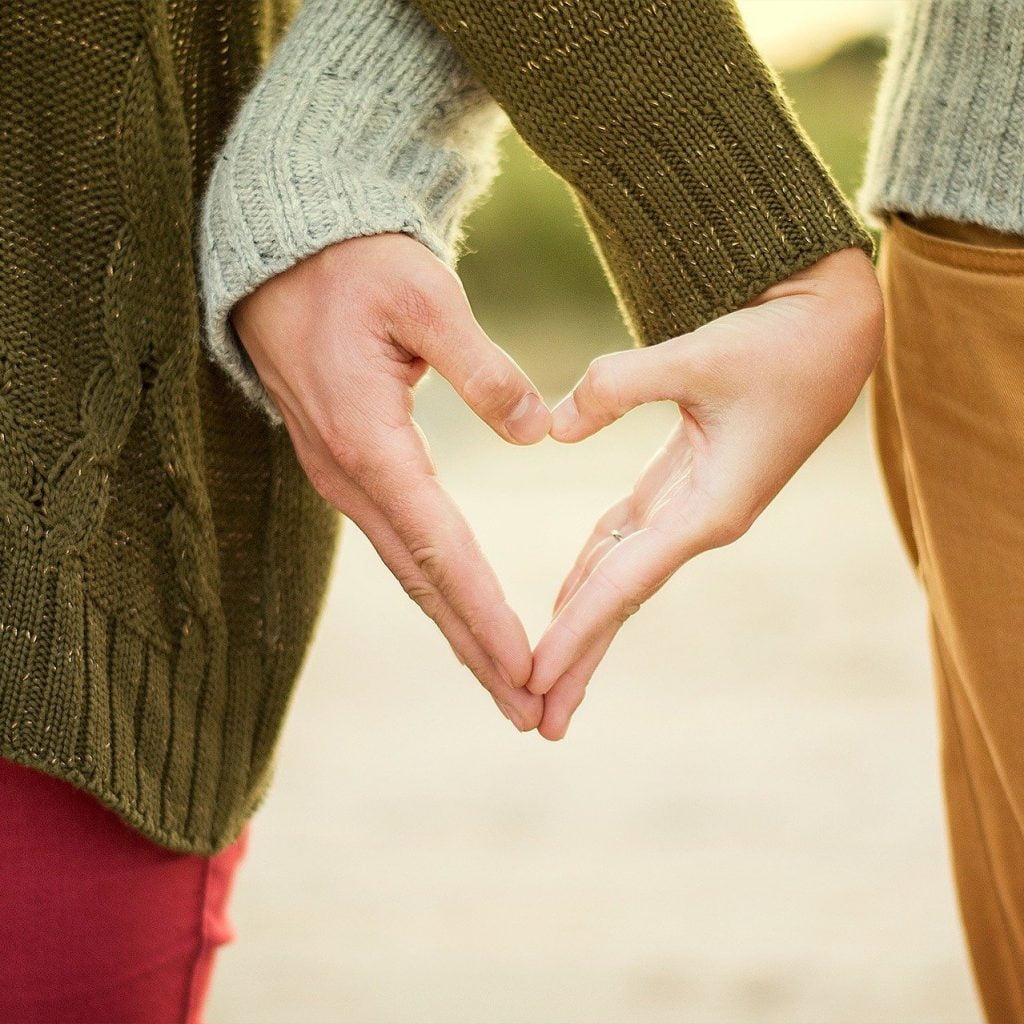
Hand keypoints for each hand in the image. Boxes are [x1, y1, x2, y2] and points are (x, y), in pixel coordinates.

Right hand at [231, 233, 550, 730]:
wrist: (283, 256)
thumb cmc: (354, 267)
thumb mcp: (424, 298)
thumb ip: (483, 368)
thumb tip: (537, 433)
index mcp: (370, 442)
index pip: (440, 548)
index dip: (485, 612)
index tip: (528, 667)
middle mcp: (350, 476)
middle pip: (423, 583)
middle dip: (476, 651)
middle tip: (529, 710)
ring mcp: (343, 478)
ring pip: (410, 572)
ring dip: (458, 631)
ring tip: (507, 684)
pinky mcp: (349, 469)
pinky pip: (400, 544)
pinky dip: (437, 590)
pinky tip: (463, 616)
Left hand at [529, 246, 883, 739]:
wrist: (834, 329)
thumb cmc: (781, 343)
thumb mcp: (699, 356)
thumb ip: (619, 385)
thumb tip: (552, 430)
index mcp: (711, 509)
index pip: (625, 584)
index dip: (576, 632)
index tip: (532, 678)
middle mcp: (701, 521)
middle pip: (622, 601)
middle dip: (579, 659)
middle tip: (536, 720)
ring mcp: (695, 507)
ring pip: (623, 575)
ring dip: (583, 623)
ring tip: (545, 674)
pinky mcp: (687, 482)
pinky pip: (628, 538)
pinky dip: (594, 568)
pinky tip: (568, 594)